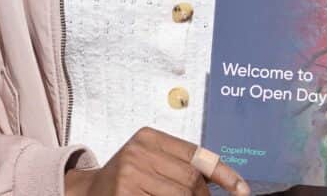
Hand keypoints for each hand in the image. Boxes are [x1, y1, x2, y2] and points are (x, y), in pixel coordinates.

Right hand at [65, 128, 250, 195]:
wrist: (85, 191)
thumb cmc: (125, 177)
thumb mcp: (149, 159)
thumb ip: (177, 163)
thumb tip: (218, 180)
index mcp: (148, 137)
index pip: (196, 154)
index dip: (223, 173)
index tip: (241, 190)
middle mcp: (138, 152)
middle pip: (189, 179)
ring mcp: (129, 175)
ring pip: (180, 195)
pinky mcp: (124, 195)